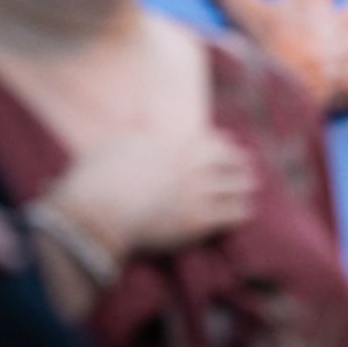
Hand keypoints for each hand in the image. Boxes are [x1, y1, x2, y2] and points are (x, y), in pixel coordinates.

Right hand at [46, 129, 255, 264]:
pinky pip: (233, 214)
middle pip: (230, 160)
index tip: (229, 145)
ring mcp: (197, 192)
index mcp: (172, 146)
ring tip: (250, 190)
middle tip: (248, 168)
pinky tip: (245, 214)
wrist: (99, 211)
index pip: (210, 140)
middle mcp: (190, 165)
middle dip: (240, 164)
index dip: (223, 144)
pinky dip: (241, 213)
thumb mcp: (114, 144)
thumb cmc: (98, 179)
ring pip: (237, 186)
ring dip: (244, 187)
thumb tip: (135, 126)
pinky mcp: (200, 220)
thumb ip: (132, 134)